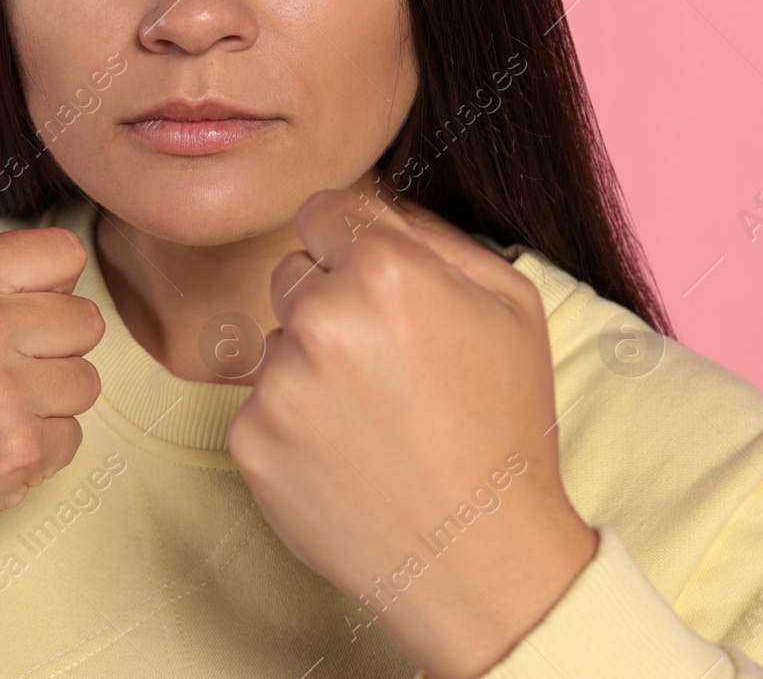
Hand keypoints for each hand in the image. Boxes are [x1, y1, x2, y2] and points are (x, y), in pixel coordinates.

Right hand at [0, 226, 104, 678]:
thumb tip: (63, 270)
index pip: (64, 252)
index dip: (52, 287)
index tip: (23, 313)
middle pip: (86, 319)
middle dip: (55, 349)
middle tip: (2, 374)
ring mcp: (0, 389)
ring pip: (87, 380)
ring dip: (52, 402)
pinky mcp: (19, 448)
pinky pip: (73, 435)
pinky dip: (41, 449)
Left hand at [225, 187, 596, 678]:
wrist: (479, 559)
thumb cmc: (504, 427)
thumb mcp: (511, 305)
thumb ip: (433, 235)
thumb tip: (372, 204)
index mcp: (386, 269)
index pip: (323, 211)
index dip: (350, 247)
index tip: (372, 286)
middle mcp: (320, 315)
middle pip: (292, 274)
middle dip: (329, 305)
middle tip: (386, 367)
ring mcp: (278, 380)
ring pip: (274, 341)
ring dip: (308, 366)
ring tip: (373, 419)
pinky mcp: (250, 439)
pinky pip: (258, 403)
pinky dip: (292, 425)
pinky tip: (345, 455)